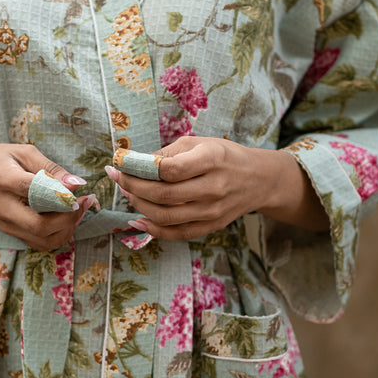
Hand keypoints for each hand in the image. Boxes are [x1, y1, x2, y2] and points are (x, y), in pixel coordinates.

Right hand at [0, 141, 97, 250]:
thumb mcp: (21, 152)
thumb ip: (49, 167)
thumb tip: (76, 183)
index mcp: (5, 181)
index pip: (35, 191)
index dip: (61, 193)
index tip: (79, 188)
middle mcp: (4, 209)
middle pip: (41, 226)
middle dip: (69, 218)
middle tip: (83, 202)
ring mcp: (7, 225)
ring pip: (44, 240)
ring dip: (67, 229)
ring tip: (77, 210)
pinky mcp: (11, 234)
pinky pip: (40, 243)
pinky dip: (58, 234)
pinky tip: (66, 219)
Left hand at [105, 136, 327, 240]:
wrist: (258, 180)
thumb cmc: (224, 156)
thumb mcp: (200, 143)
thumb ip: (168, 153)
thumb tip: (134, 163)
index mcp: (212, 159)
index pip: (170, 169)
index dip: (139, 168)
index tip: (120, 163)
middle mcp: (214, 187)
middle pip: (164, 195)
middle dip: (133, 187)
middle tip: (119, 179)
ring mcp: (213, 211)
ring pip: (167, 216)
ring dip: (139, 206)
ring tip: (128, 194)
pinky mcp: (211, 226)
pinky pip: (178, 234)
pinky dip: (153, 230)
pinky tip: (138, 221)